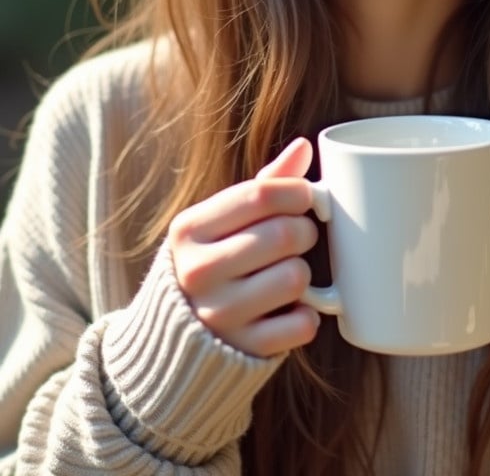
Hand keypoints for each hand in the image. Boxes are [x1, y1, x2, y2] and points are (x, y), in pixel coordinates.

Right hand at [169, 137, 319, 356]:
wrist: (177, 338)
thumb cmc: (213, 260)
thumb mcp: (222, 220)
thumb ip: (264, 185)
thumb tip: (304, 147)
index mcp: (190, 229)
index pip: (261, 195)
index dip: (297, 191)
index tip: (305, 196)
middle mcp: (198, 272)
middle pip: (284, 234)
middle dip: (304, 232)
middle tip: (298, 238)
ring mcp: (218, 315)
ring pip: (296, 278)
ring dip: (303, 275)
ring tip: (287, 274)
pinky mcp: (242, 349)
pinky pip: (302, 324)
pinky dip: (306, 316)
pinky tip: (288, 310)